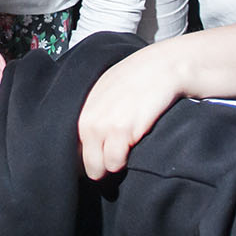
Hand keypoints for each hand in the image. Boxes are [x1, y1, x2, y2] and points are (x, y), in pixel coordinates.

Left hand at [78, 45, 183, 180]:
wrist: (163, 67)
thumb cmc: (138, 79)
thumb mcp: (106, 92)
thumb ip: (94, 114)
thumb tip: (88, 143)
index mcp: (80, 111)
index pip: (72, 149)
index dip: (87, 158)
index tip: (100, 158)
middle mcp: (87, 120)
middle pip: (83, 163)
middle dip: (99, 167)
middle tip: (115, 159)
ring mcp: (102, 126)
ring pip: (99, 168)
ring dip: (113, 165)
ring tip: (126, 152)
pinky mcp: (121, 131)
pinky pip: (115, 163)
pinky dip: (125, 162)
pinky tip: (134, 147)